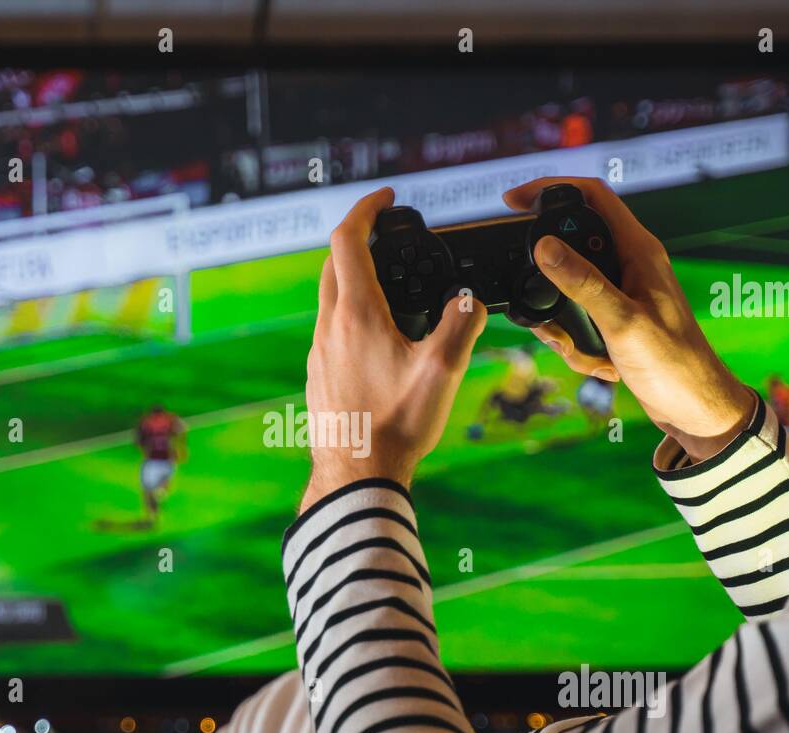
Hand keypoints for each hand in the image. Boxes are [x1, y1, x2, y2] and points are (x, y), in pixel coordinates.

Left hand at [300, 187, 487, 512]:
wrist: (355, 476)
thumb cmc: (395, 426)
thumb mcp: (443, 370)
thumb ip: (461, 323)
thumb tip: (470, 299)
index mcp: (355, 314)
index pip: (347, 239)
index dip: (366, 209)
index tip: (387, 199)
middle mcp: (329, 327)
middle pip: (334, 263)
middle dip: (359, 239)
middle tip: (390, 237)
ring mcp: (319, 352)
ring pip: (330, 297)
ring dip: (354, 278)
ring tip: (392, 286)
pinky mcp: (319, 375)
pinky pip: (331, 329)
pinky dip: (351, 313)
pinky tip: (380, 337)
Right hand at [505, 177, 755, 461]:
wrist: (694, 409)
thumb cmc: (674, 364)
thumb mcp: (621, 321)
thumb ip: (582, 282)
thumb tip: (545, 246)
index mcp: (639, 251)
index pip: (592, 196)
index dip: (550, 189)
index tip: (513, 201)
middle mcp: (630, 264)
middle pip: (571, 247)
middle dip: (549, 280)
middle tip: (539, 303)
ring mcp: (622, 292)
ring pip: (567, 292)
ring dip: (563, 324)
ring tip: (581, 349)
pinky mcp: (615, 320)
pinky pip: (577, 322)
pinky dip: (578, 346)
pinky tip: (599, 364)